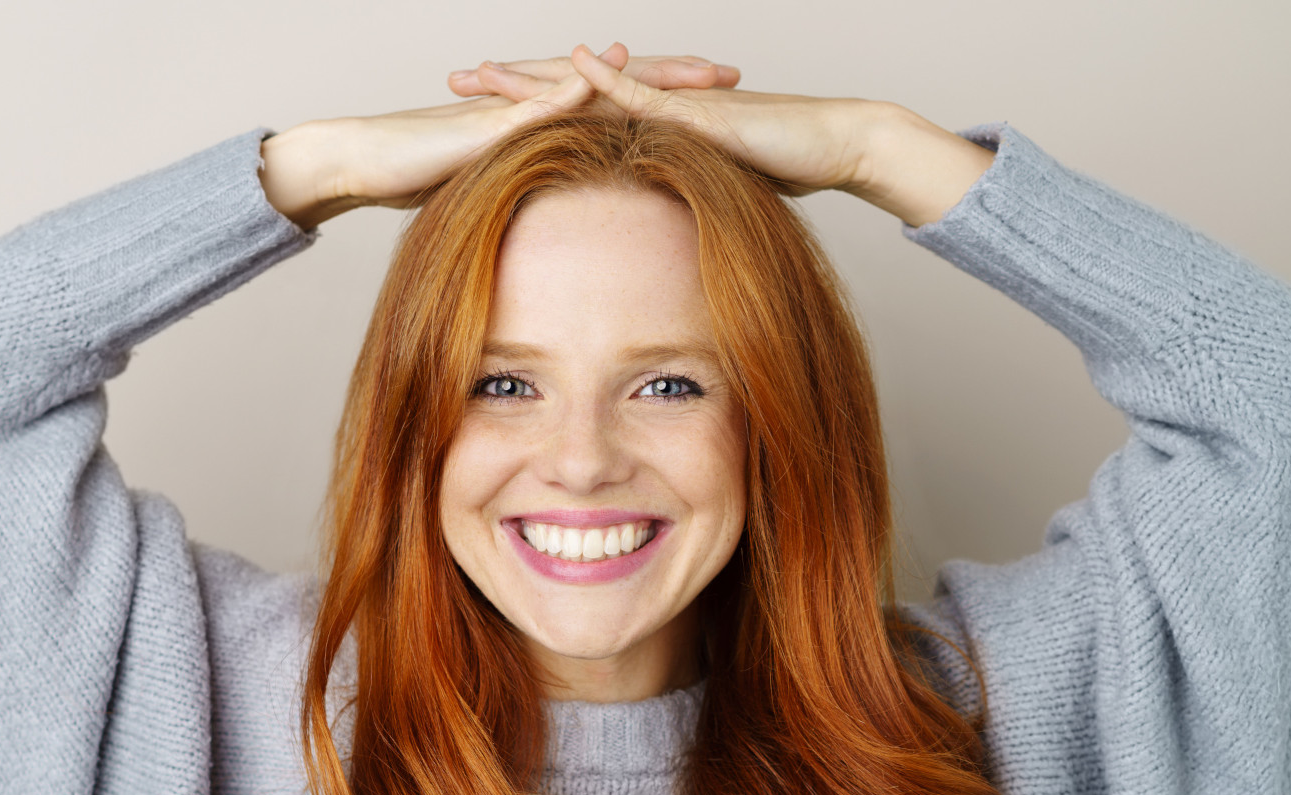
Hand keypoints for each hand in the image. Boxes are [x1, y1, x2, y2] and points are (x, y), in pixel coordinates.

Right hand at [259, 45, 730, 228]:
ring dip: (636, 74)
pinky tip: (599, 81)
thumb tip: (563, 235)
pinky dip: (564, 91)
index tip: (717, 105)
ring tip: (687, 72)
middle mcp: (535, 103)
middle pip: (616, 84)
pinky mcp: (483, 117)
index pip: (615, 104)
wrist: (360, 159)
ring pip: (584, 82)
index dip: (664, 102)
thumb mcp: (492, 196)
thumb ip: (529, 201)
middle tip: (729, 74)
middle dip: (673, 77)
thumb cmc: (416, 179)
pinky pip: (530, 102)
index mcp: (544, 120)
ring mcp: (511, 106)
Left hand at [454, 44, 994, 227]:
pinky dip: (613, 78)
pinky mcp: (702, 107)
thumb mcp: (704, 194)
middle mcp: (651, 101)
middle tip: (454, 79)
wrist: (836, 145)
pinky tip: (579, 65)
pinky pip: (650, 91)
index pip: (571, 111)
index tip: (471, 110)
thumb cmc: (779, 169)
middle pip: (567, 89)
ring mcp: (674, 100)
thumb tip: (637, 234)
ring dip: (542, 74)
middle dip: (510, 84)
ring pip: (595, 83)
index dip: (522, 108)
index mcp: (644, 121)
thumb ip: (665, 201)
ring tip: (490, 69)